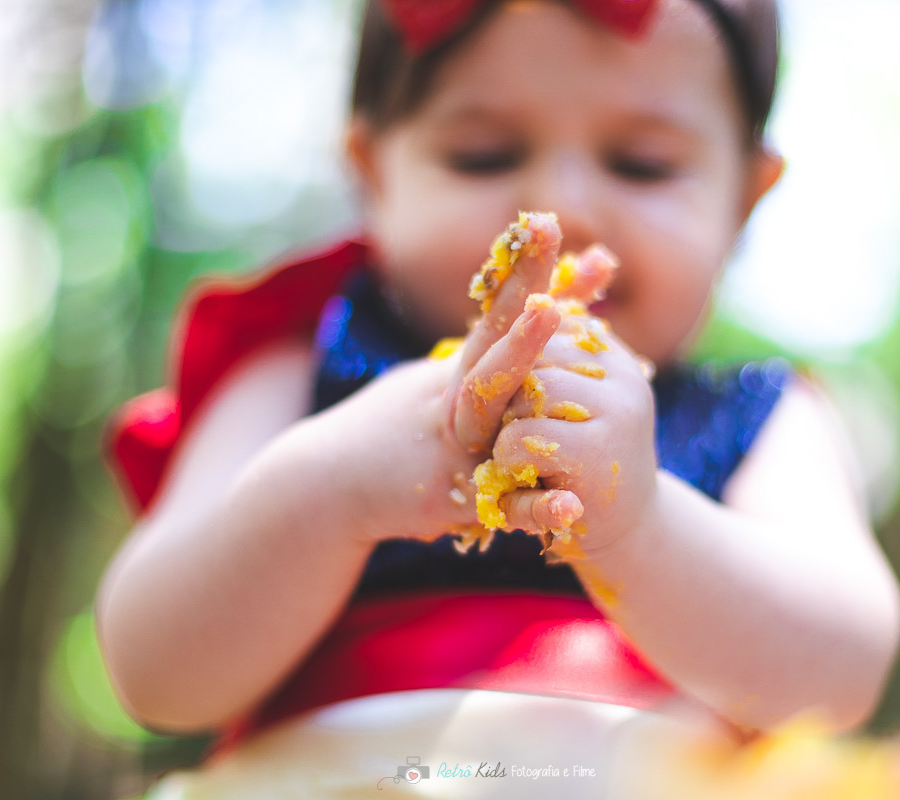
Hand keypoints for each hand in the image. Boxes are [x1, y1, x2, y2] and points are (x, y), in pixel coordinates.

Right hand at [329, 213, 571, 544]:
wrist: (329, 483)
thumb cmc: (397, 423)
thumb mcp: (441, 378)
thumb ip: (490, 347)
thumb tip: (535, 303)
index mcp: (457, 369)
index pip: (495, 309)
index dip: (523, 267)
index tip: (546, 219)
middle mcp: (454, 397)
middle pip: (492, 344)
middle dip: (524, 300)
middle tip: (549, 247)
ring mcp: (451, 443)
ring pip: (491, 405)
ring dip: (519, 360)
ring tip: (551, 320)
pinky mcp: (450, 495)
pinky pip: (505, 505)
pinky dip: (537, 510)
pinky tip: (571, 510)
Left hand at [487, 245, 659, 554]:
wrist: (626, 532)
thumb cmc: (589, 458)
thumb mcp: (577, 393)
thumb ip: (566, 334)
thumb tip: (590, 255)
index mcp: (611, 354)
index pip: (541, 324)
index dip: (520, 367)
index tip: (533, 406)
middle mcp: (622, 376)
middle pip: (529, 358)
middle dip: (513, 398)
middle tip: (530, 437)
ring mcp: (616, 413)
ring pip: (522, 396)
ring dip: (508, 433)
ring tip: (535, 458)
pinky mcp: (598, 454)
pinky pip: (519, 439)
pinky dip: (509, 463)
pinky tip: (533, 478)